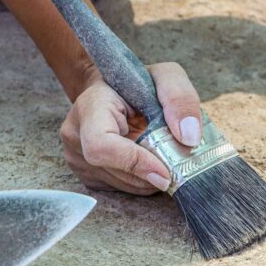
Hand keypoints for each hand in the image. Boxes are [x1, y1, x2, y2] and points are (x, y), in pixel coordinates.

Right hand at [59, 63, 202, 194]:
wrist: (111, 91)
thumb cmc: (135, 83)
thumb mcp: (165, 76)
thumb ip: (179, 98)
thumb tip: (189, 137)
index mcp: (89, 106)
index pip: (101, 146)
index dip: (134, 163)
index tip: (165, 172)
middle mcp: (75, 134)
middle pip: (115, 171)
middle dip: (151, 173)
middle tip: (175, 162)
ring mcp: (76, 158)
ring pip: (121, 185)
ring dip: (149, 179)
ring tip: (163, 157)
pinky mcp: (86, 174)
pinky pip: (120, 189)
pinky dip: (142, 181)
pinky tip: (149, 162)